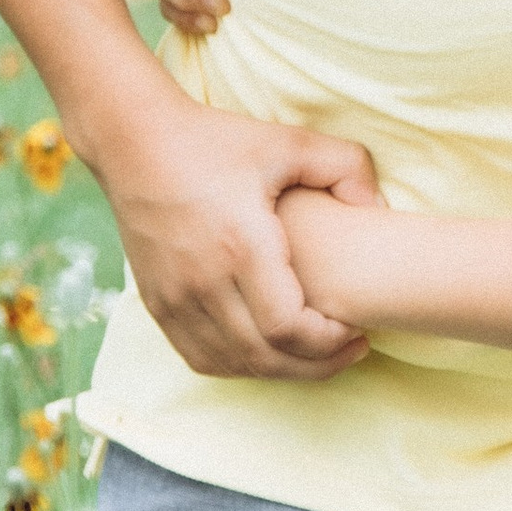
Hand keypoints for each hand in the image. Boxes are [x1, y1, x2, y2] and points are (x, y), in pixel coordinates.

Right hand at [91, 89, 381, 380]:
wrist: (134, 142)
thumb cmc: (214, 141)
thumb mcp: (288, 141)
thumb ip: (345, 167)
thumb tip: (377, 209)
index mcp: (240, 246)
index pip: (288, 328)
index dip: (328, 344)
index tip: (358, 331)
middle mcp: (202, 282)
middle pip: (265, 357)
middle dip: (317, 365)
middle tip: (352, 350)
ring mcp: (174, 299)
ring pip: (233, 364)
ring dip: (280, 370)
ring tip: (317, 354)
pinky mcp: (157, 304)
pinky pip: (201, 357)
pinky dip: (239, 365)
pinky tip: (268, 351)